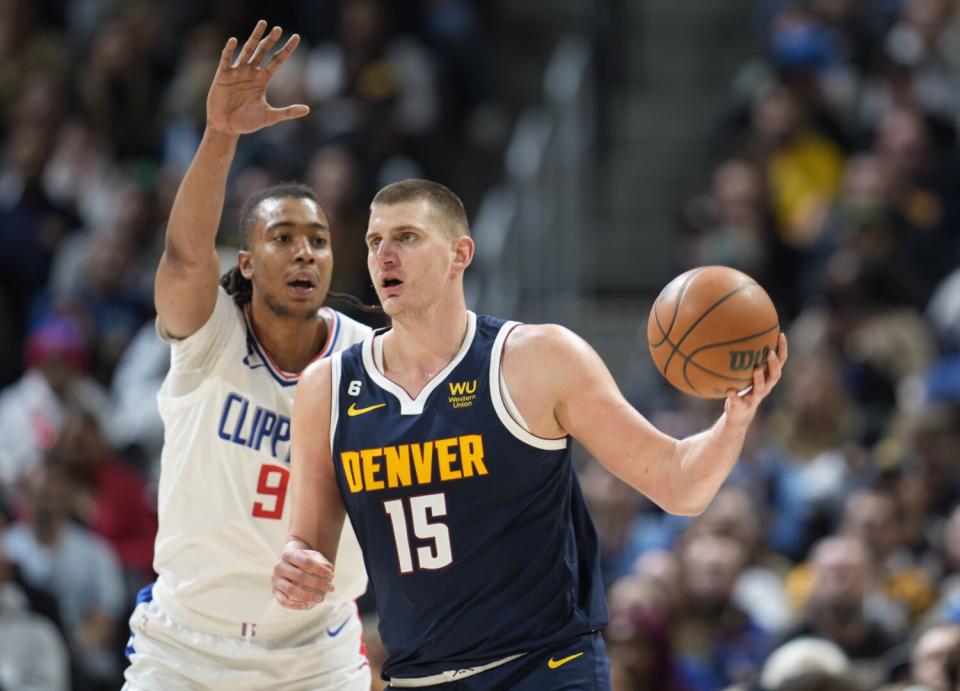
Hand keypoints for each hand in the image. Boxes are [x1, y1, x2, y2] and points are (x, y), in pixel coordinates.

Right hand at [207, 20, 308, 135]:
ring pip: (247, 50)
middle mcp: (251, 72)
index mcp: (262, 79)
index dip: (287, 49)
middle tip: (278, 28)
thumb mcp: (270, 117)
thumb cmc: (247, 122)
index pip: (277, 60)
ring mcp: (237, 72)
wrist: (226, 127)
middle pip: (263, 51)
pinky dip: (229, 50)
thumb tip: (308, 110)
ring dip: (254, 38)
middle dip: (270, 40)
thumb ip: (288, 112)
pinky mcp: (222, 75)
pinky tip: (233, 40)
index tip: (297, 37)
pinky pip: (226, 59)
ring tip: (262, 24)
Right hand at [272, 542, 335, 609]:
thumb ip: (321, 561)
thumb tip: (328, 569)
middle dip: (318, 583)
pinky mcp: (275, 591)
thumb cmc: (305, 560)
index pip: (306, 562)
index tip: (331, 576)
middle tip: (331, 588)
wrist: (290, 564)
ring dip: (308, 595)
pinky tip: (308, 605)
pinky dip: (295, 605)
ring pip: (291, 590)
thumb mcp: (313, 556)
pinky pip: (283, 601)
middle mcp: (279, 566)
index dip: (320, 569)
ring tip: (321, 598)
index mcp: (288, 554)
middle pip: (299, 576)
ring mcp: (275, 580)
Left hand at [724, 332, 787, 426]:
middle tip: (769, 352)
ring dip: (759, 378)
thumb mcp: (745, 373)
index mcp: (768, 378)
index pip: (780, 362)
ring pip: (761, 389)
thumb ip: (745, 359)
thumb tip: (738, 333)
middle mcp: (765, 387)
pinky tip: (729, 390)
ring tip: (756, 368)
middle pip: (775, 376)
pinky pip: (738, 400)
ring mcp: (754, 398)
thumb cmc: (743, 388)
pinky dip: (734, 395)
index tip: (780, 334)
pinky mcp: (742, 406)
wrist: (738, 415)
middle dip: (774, 364)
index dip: (782, 349)